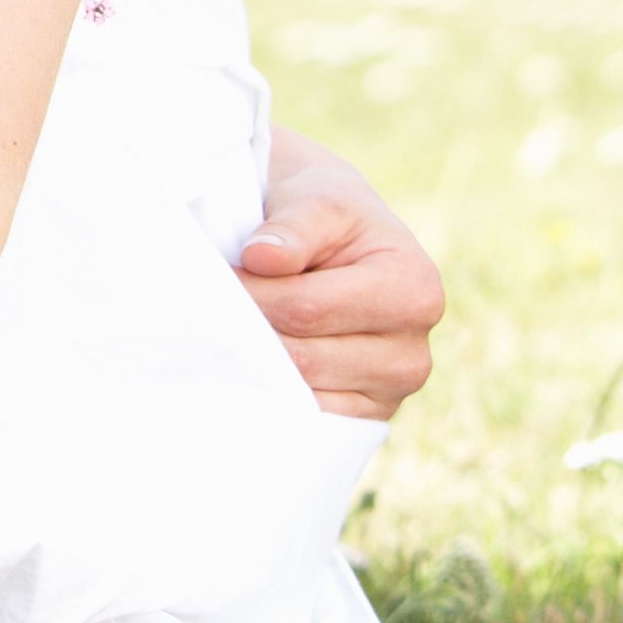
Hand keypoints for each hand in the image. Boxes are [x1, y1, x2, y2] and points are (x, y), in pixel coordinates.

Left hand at [239, 127, 443, 418]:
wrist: (336, 235)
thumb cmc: (324, 212)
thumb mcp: (316, 200)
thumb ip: (292, 229)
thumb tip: (262, 259)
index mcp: (413, 291)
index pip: (305, 308)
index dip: (249, 293)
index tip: (214, 275)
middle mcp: (413, 352)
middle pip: (301, 357)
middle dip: (248, 332)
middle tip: (209, 310)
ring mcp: (393, 392)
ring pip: (301, 395)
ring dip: (257, 368)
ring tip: (228, 334)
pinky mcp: (367, 416)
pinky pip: (312, 422)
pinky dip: (274, 400)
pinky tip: (249, 370)